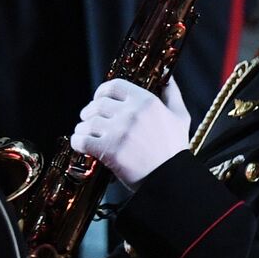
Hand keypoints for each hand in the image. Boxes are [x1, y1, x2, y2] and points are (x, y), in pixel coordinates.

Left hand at [71, 77, 190, 189]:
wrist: (171, 180)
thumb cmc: (175, 151)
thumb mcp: (180, 117)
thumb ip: (172, 94)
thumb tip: (167, 77)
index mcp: (147, 101)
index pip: (114, 86)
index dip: (102, 91)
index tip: (99, 99)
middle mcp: (132, 113)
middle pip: (97, 104)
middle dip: (90, 112)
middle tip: (90, 120)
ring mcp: (119, 132)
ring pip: (87, 122)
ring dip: (83, 128)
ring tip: (86, 135)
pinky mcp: (109, 150)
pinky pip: (82, 140)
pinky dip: (78, 142)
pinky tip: (82, 145)